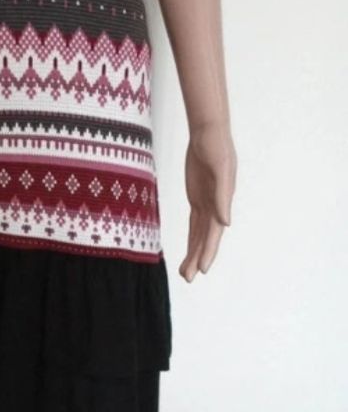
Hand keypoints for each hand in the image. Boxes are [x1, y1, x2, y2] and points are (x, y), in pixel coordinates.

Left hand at [179, 121, 236, 282]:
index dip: (208, 251)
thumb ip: (223, 196)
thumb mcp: (220, 168)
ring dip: (194, 253)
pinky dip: (192, 238)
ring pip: (199, 234)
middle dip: (198, 258)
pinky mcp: (198, 198)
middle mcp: (216, 207)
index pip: (214, 233)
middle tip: (188, 279)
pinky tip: (189, 252)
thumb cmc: (216, 147)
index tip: (203, 269)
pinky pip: (194, 224)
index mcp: (221, 202)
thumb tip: (226, 223)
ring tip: (185, 273)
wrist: (209, 133)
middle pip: (206, 238)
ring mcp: (207, 203)